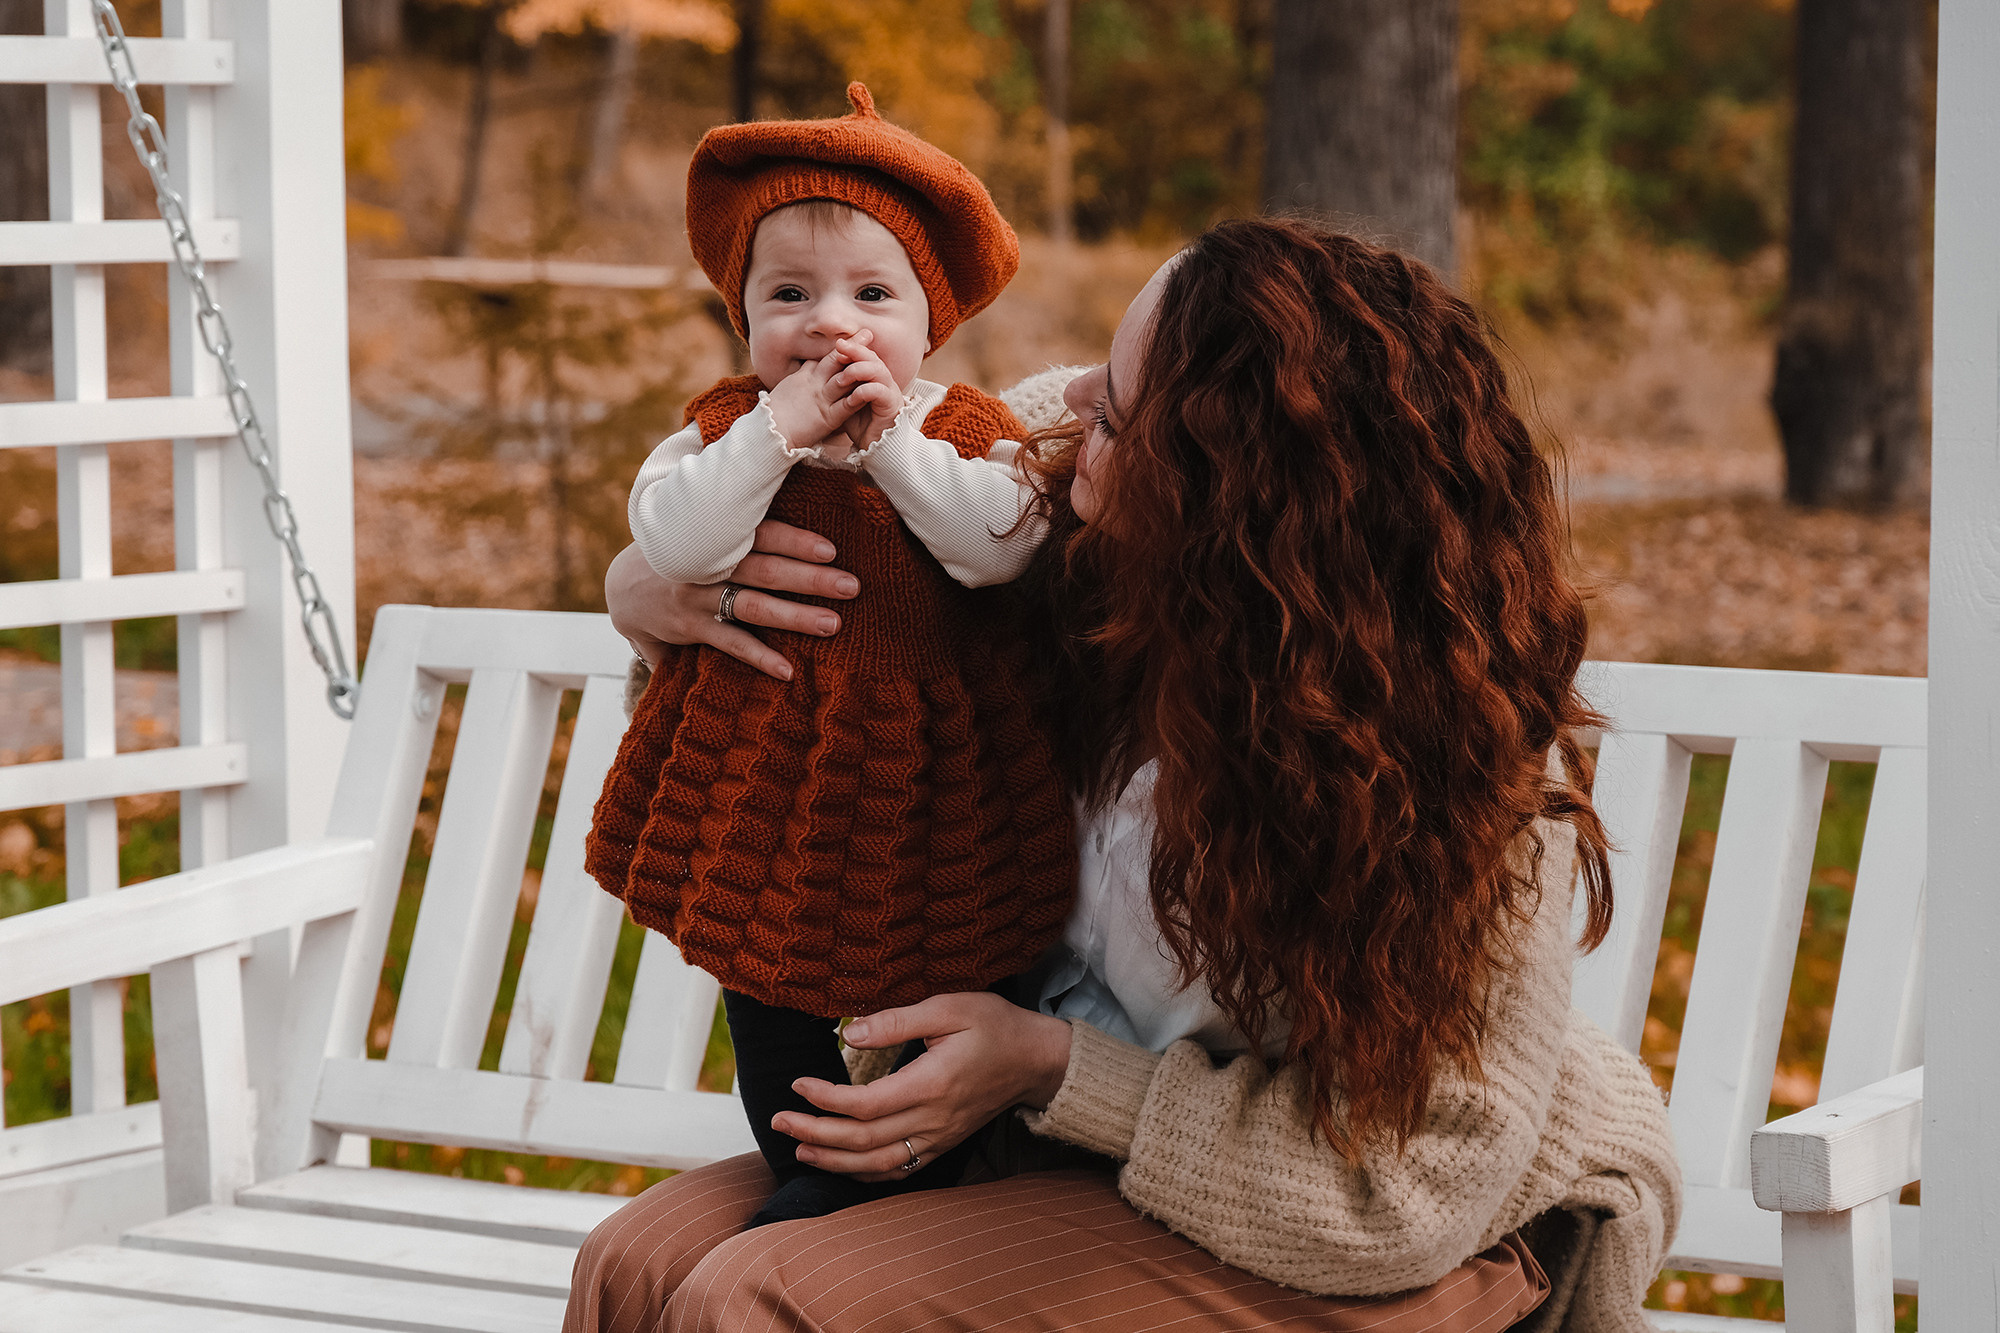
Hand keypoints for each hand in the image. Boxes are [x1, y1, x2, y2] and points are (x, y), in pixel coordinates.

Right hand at [602, 524, 857, 680]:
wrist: (624, 587)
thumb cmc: (681, 548)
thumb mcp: (701, 522)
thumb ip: (740, 511)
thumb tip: (787, 472)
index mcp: (717, 533)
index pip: (760, 532)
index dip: (795, 540)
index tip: (831, 549)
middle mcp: (708, 563)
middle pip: (765, 570)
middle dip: (811, 579)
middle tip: (852, 586)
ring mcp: (698, 597)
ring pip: (752, 607)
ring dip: (794, 617)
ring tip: (833, 625)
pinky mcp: (690, 629)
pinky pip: (729, 644)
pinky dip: (759, 657)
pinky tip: (788, 671)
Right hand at [763, 331, 901, 455]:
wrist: (770, 431)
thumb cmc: (774, 413)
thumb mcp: (787, 387)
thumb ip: (801, 375)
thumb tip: (809, 363)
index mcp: (804, 377)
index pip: (824, 357)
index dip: (840, 346)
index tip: (852, 335)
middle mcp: (814, 384)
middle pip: (835, 360)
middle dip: (852, 346)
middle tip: (867, 333)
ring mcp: (822, 399)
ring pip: (843, 378)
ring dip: (859, 367)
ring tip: (874, 355)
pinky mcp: (827, 417)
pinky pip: (846, 405)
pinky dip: (858, 396)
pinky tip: (871, 390)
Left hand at [771, 992, 1073, 1182]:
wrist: (1036, 1060)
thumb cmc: (993, 1026)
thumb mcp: (949, 1007)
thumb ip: (897, 1021)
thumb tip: (850, 1032)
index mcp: (931, 1084)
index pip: (865, 1104)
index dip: (825, 1098)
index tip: (798, 1083)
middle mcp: (933, 1119)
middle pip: (863, 1140)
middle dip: (815, 1134)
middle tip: (779, 1122)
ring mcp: (940, 1137)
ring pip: (878, 1163)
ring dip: (834, 1160)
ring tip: (800, 1149)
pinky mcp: (944, 1143)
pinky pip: (900, 1168)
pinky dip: (866, 1172)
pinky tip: (843, 1164)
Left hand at [827, 334, 902, 451]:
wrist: (874, 446)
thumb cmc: (859, 424)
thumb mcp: (844, 400)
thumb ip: (837, 385)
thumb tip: (816, 370)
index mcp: (873, 377)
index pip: (864, 355)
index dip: (851, 348)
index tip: (835, 344)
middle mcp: (884, 381)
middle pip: (872, 358)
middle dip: (855, 350)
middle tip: (839, 346)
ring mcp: (890, 392)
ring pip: (878, 370)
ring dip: (858, 370)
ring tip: (841, 378)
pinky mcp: (891, 405)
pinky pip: (879, 391)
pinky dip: (865, 390)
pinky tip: (852, 395)